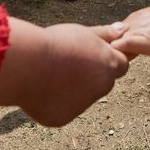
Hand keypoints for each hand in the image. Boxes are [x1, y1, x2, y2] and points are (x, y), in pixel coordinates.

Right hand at [0, 20, 128, 126]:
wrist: (28, 65)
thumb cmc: (55, 44)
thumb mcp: (82, 32)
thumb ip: (104, 34)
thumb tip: (122, 30)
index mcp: (108, 66)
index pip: (121, 64)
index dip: (107, 59)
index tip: (90, 53)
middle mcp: (101, 88)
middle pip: (102, 82)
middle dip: (91, 76)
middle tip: (67, 62)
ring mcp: (83, 106)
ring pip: (82, 97)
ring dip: (72, 89)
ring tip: (50, 73)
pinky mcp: (63, 118)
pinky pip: (62, 109)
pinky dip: (55, 101)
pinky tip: (41, 88)